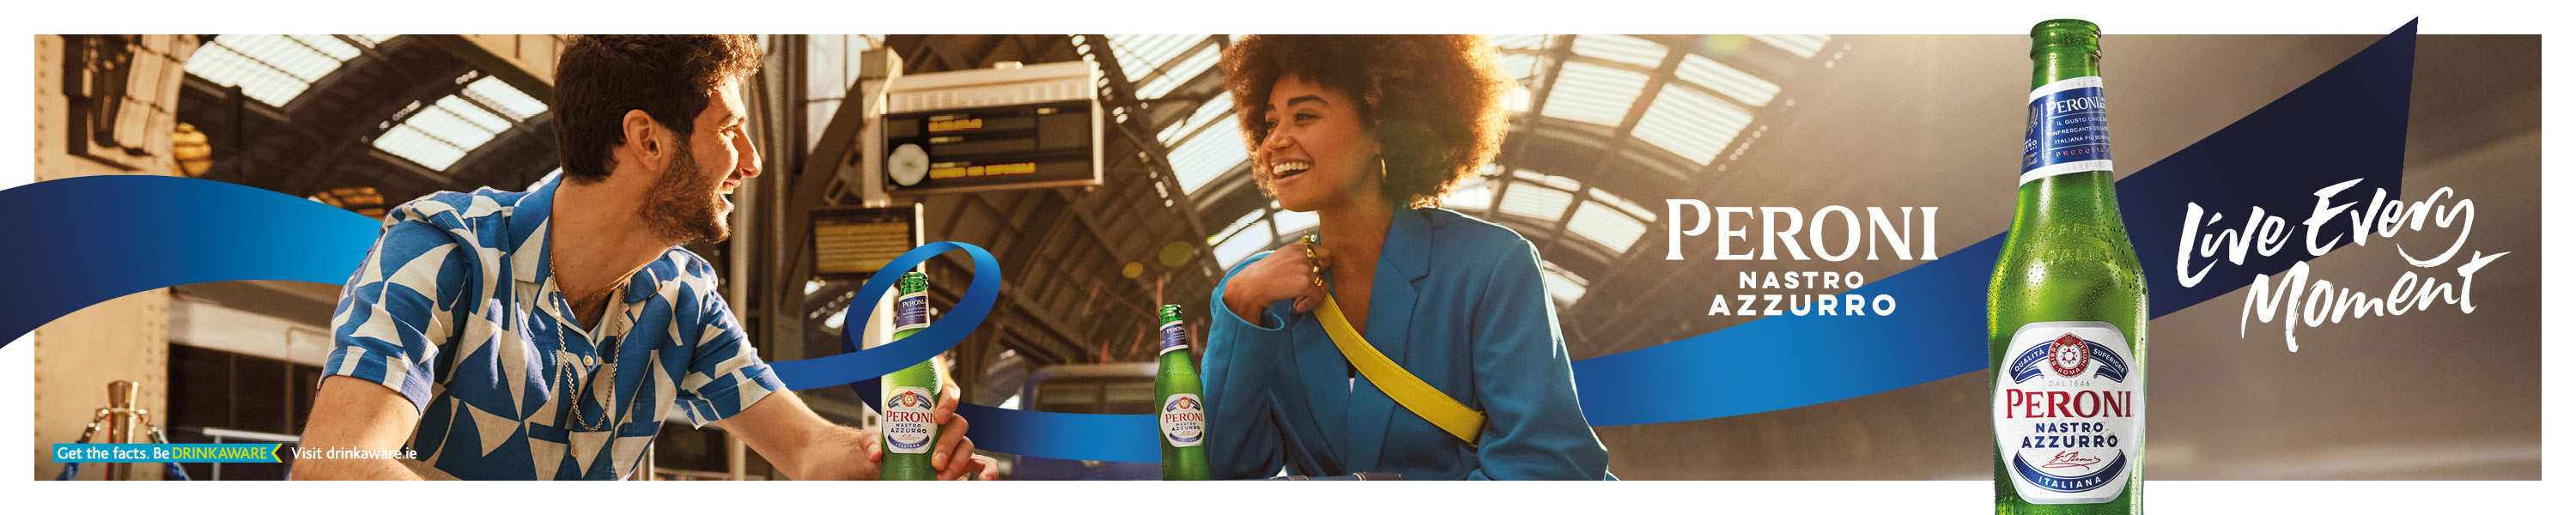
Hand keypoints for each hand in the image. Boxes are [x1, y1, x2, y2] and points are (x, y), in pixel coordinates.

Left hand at [862, 379, 995, 479]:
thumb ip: (871, 441)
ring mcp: (957, 444)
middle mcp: (948, 425)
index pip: (949, 394)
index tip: (939, 417)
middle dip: (948, 443)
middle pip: (959, 424)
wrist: (891, 464)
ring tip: (941, 478)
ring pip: (968, 445)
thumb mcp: (874, 439)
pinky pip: (984, 464)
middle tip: (935, 462)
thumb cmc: (888, 445)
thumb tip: (876, 453)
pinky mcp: (963, 463)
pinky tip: (984, 481)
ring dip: (958, 462)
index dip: (949, 402)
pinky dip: (988, 471)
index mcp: (931, 410)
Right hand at [1224, 240, 1331, 316]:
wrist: (1250, 287)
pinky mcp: (1305, 284)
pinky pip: (1318, 296)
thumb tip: (1310, 270)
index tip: (1312, 274)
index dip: (1321, 263)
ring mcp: (1305, 269)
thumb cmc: (1261, 276)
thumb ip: (1296, 260)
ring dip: (1312, 294)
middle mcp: (1302, 256)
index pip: (1323, 250)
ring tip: (1298, 301)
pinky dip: (1309, 304)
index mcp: (1296, 248)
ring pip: (1323, 283)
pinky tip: (1297, 306)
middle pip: (1326, 264)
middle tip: (1306, 287)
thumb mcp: (1280, 259)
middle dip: (1319, 276)